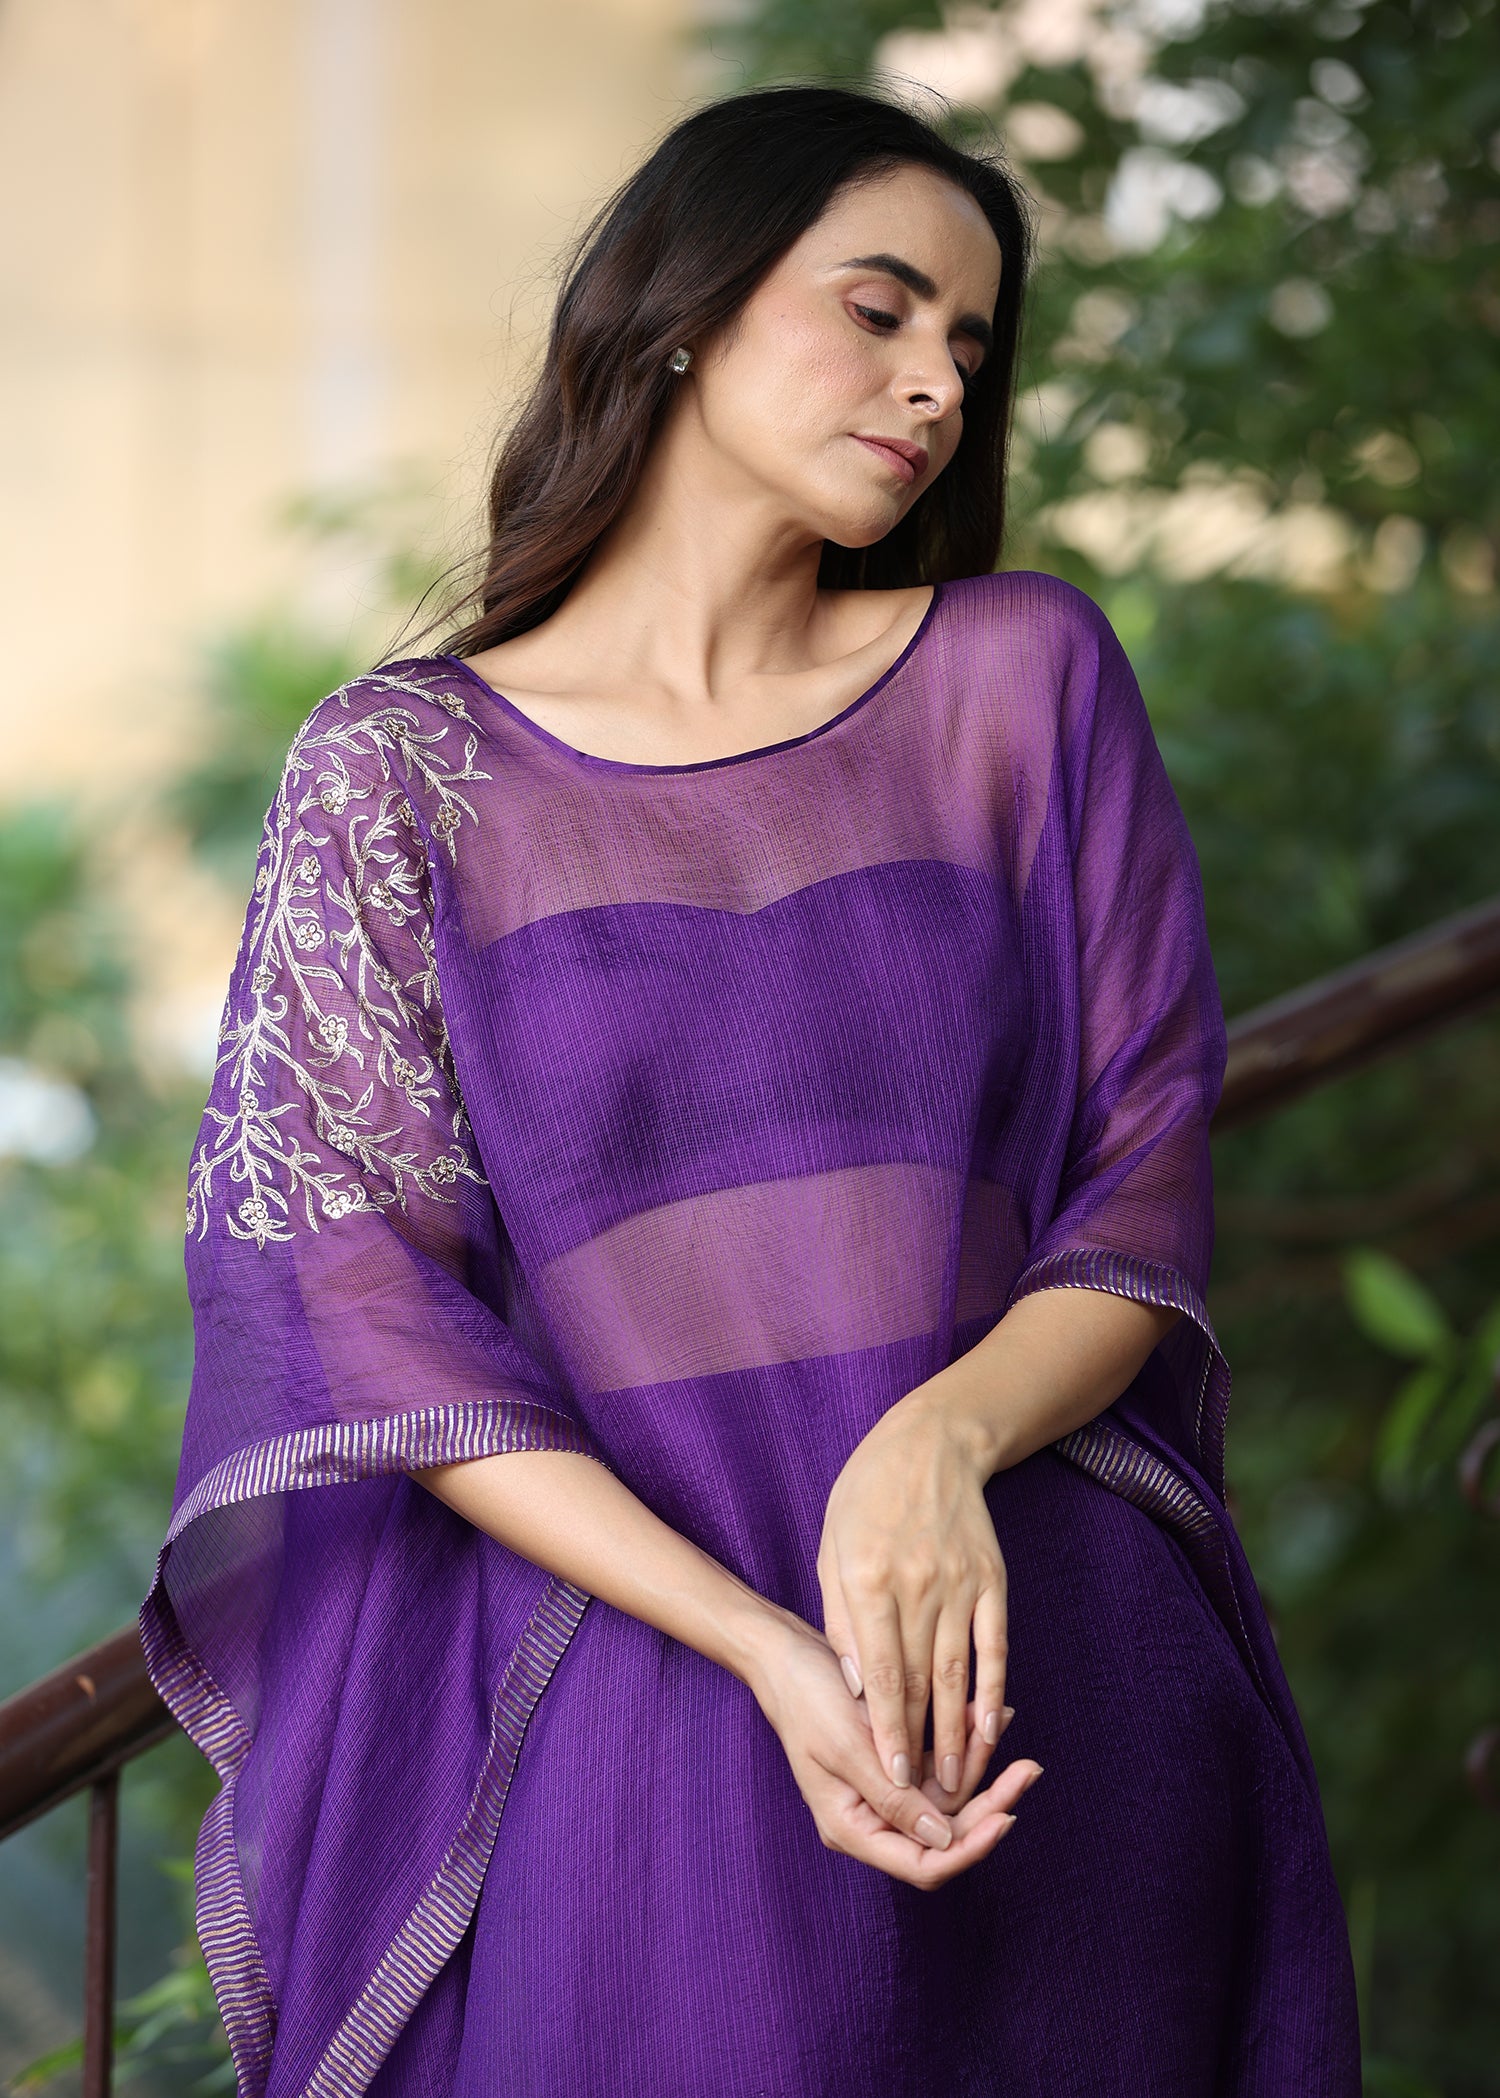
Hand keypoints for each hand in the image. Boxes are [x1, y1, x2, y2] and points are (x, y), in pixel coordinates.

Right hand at [747, 1614, 1041, 1888]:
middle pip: (944, 1830)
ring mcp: (884, 1789)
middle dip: (988, 1799)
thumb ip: (894, 1798)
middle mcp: (872, 1818)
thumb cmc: (807, 1697)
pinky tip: (984, 1712)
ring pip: (947, 1792)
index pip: (924, 1862)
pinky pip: (937, 1761)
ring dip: (977, 1759)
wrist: (784, 1652)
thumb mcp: (848, 1747)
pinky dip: (960, 1738)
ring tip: (1002, 1720)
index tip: (1007, 1817)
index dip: (970, 1847)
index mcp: (853, 1829)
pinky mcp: (892, 1759)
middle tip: (1028, 1769)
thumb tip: (945, 1839)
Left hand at [816, 1385, 1007, 1806]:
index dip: (887, 1731)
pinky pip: (994, 1647)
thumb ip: (841, 1621)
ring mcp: (960, 1584)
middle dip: (921, 1748)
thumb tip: (854, 1688)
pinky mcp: (992, 1581)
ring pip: (960, 1674)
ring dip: (960, 1734)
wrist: (930, 1442)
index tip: (891, 1779)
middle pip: (920, 1682)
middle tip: (925, 1801)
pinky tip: (991, 1727)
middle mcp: (916, 1586)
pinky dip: (994, 1691)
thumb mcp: (833, 1550)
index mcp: (868, 1580)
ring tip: (959, 1782)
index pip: (878, 1673)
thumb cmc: (867, 1497)